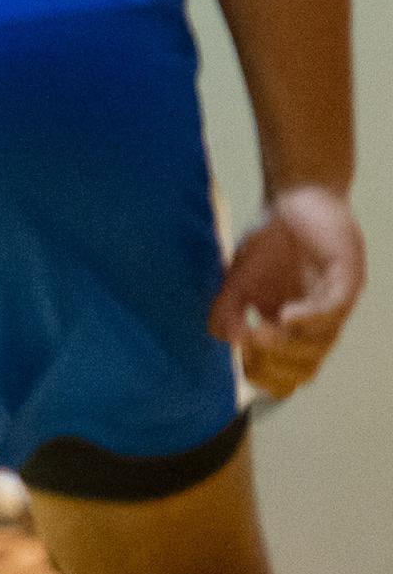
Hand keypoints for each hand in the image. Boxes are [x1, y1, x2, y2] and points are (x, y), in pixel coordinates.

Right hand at [214, 182, 362, 399]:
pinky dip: (310, 319)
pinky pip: (334, 311)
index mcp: (288, 326)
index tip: (243, 362)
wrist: (295, 198)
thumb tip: (230, 341)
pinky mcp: (347, 281)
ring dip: (290, 347)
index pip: (284, 371)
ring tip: (262, 334)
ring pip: (320, 345)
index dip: (264, 375)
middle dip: (276, 367)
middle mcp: (314, 321)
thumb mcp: (236, 280)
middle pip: (304, 368)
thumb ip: (226, 311)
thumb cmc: (268, 239)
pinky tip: (285, 314)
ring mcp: (333, 303)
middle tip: (252, 348)